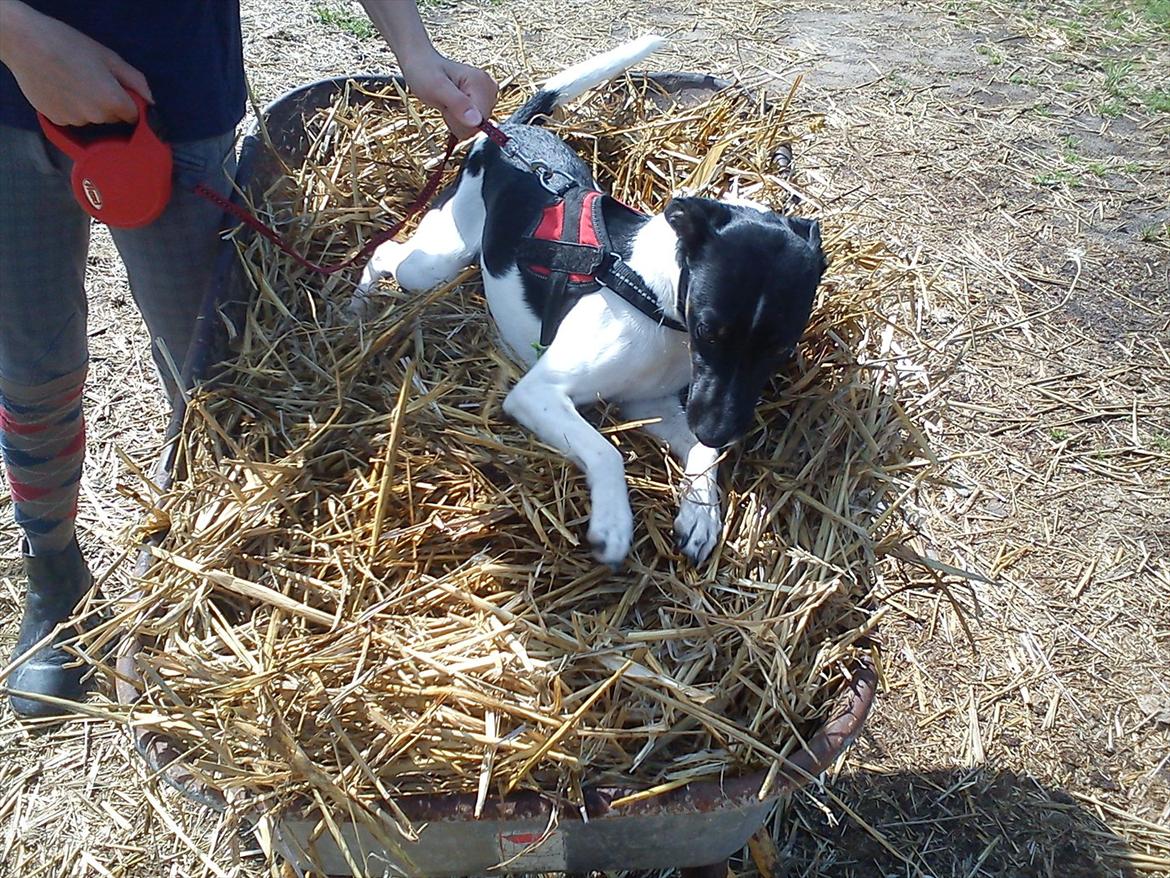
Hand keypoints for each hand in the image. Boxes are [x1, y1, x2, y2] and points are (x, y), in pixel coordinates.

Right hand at [0, 1, 152, 125]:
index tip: (120, 91)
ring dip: (88, 106)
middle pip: (113, 118)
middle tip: (92, 80)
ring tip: (74, 81)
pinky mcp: (57, 121)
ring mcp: (75, 121)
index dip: (128, 103)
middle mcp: (96, 117)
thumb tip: (151, 100)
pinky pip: (72, 119)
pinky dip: (70, 108)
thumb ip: (135, 81)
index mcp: (113, 101)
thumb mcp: (108, 57)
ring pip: (92, 119)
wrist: (25, 44)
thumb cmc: (68, 45)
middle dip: (109, 104)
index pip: (134, 116)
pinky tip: (61, 88)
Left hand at [403, 52, 498, 138]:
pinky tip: (452, 108)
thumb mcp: (437, 88)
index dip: (461, 121)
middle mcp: (489, 89)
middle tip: (446, 104)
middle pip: (479, 125)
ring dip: (458, 122)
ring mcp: (486, 97)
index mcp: (483, 83)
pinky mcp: (481, 103)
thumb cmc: (425, 72)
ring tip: (448, 104)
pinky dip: (459, 122)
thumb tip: (477, 122)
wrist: (420, 65)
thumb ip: (457, 103)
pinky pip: (472, 126)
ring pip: (475, 128)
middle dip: (459, 121)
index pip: (480, 121)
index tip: (448, 106)